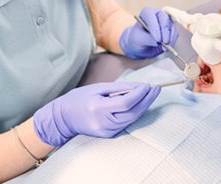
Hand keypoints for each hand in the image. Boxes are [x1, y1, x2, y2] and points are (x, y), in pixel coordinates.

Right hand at [33, 82, 160, 145]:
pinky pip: (126, 122)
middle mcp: (103, 123)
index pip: (126, 103)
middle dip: (147, 100)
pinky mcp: (109, 135)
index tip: (148, 85)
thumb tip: (139, 87)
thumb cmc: (80, 98)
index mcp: (98, 108)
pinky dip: (135, 112)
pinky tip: (141, 103)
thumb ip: (120, 88)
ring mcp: (106, 131)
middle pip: (133, 113)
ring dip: (144, 106)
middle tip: (157, 89)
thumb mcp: (98, 88)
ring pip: (132, 119)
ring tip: (152, 94)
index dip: (140, 94)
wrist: (64, 117)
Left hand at [119, 6, 178, 58]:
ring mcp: (166, 21)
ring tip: (165, 46)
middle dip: (165, 31)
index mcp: (147, 12)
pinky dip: (172, 41)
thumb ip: (148, 39)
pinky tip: (168, 47)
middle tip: (163, 42)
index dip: (154, 26)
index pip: (151, 15)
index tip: (157, 38)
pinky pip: (175, 33)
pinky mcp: (171, 29)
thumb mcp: (138, 40)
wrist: (141, 45)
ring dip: (170, 37)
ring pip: (171, 26)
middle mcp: (158, 14)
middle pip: (165, 19)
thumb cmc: (137, 39)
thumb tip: (158, 41)